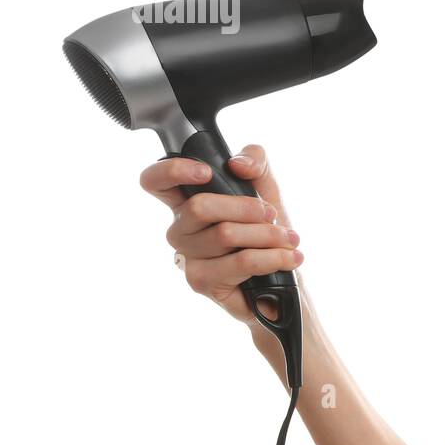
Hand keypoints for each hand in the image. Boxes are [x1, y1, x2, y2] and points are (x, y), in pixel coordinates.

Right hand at [139, 143, 303, 325]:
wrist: (284, 283)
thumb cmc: (268, 234)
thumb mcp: (267, 189)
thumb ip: (255, 162)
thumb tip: (237, 164)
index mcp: (188, 202)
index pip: (156, 181)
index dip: (172, 171)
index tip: (206, 172)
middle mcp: (181, 229)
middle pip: (199, 206)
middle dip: (248, 207)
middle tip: (273, 215)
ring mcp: (187, 257)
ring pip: (225, 234)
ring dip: (269, 235)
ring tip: (289, 240)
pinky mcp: (201, 281)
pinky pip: (241, 261)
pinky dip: (273, 257)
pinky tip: (289, 258)